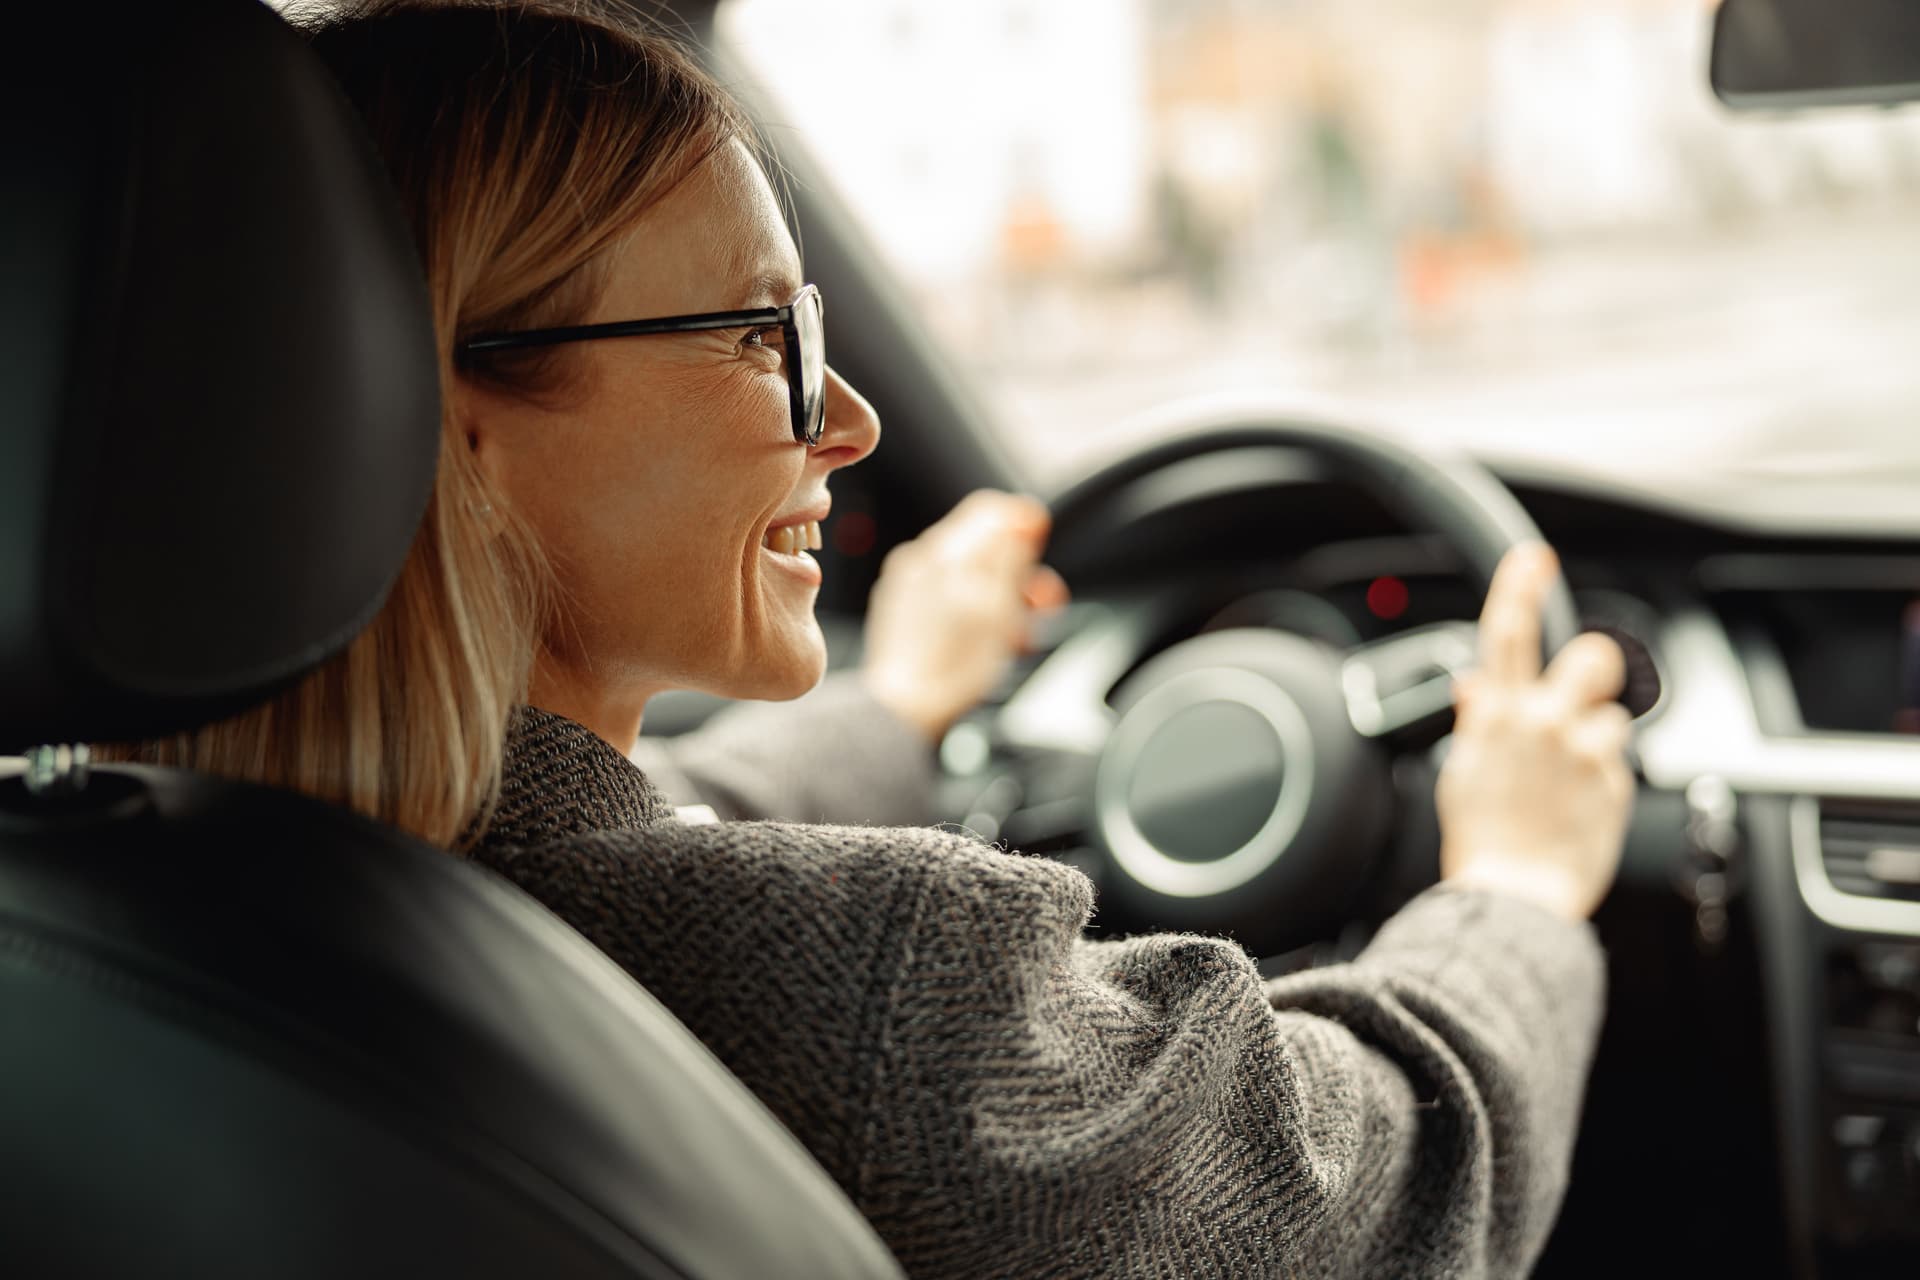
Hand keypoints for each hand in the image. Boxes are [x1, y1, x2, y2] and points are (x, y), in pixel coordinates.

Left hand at [861, 490, 1069, 742]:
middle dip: (1018, 570)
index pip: (992, 511)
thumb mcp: (1000, 607)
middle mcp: (920, 560)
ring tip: (1014, 633)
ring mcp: (907, 585)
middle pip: (982, 544)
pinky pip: (946, 594)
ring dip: (1000, 595)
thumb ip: (1011, 555)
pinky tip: (984, 639)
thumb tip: (1023, 516)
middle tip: (1040, 604)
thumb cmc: (952, 668)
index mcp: (944, 554)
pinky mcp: (902, 610)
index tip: (1040, 553)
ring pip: (968, 572)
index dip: (1024, 529)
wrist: (905, 709)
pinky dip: (972, 608)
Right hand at [1436, 543, 1634, 920]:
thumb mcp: (1461, 773)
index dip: (1520, 588)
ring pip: (1610, 718)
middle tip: (1585, 690)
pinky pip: (1618, 766)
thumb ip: (1477, 722)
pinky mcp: (1615, 783)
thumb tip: (1476, 687)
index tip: (1533, 560)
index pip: (1508, 633)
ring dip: (1596, 742)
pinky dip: (1602, 783)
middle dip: (1595, 666)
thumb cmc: (1481, 841)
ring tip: (1572, 781)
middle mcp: (1542, 723)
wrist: (1511, 896)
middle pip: (1591, 657)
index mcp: (1497, 716)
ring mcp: (1582, 752)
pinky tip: (1578, 810)